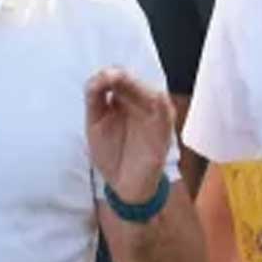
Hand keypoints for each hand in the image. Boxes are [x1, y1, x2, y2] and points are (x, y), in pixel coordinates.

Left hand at [85, 67, 174, 202]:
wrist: (123, 186)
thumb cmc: (110, 153)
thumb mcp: (95, 124)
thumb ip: (95, 100)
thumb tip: (96, 77)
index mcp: (124, 99)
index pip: (118, 79)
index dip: (107, 75)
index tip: (97, 81)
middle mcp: (140, 104)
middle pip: (134, 84)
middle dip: (121, 78)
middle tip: (108, 76)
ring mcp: (153, 117)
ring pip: (151, 94)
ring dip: (138, 86)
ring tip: (122, 81)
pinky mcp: (163, 132)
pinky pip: (166, 116)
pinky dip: (163, 106)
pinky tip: (157, 98)